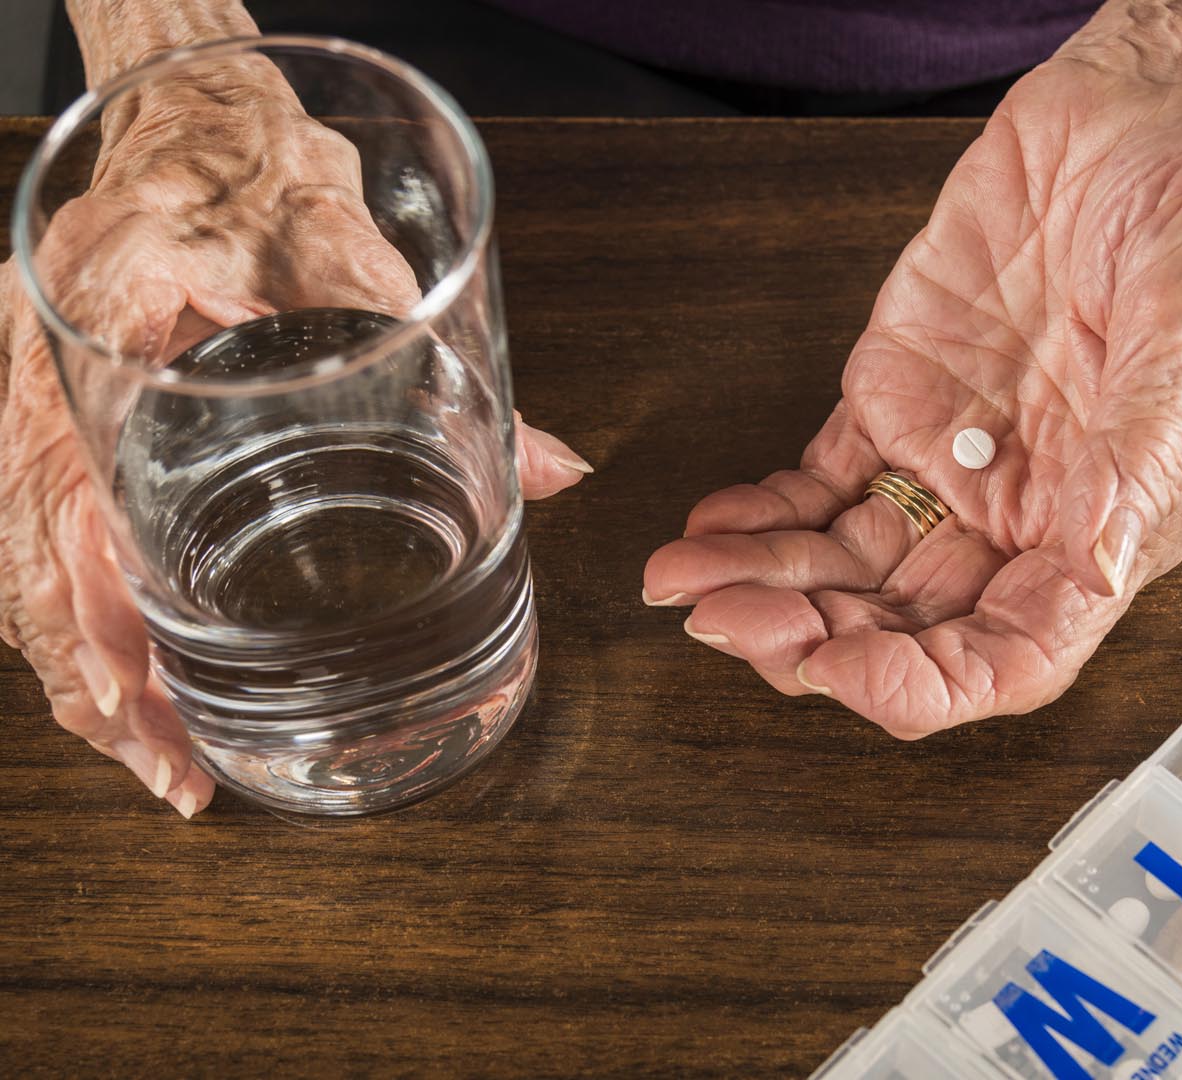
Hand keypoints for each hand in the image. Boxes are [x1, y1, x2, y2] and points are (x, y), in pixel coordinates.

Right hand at [0, 62, 589, 816]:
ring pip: (29, 569)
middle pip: (34, 578)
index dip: (98, 641)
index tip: (153, 722)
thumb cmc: (245, 144)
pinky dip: (82, 607)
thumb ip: (443, 355)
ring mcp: (35, 401)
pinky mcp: (59, 407)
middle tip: (178, 780)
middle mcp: (38, 386)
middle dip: (102, 692)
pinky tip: (135, 655)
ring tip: (159, 753)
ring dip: (89, 669)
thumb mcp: (344, 239)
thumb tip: (559, 469)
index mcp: (85, 339)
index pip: (62, 520)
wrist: (181, 90)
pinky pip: (41, 530)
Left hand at [644, 59, 1181, 736]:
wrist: (1144, 105)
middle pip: (906, 620)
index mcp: (1107, 520)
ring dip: (765, 581)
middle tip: (725, 623)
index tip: (836, 674)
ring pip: (846, 560)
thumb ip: (1137, 456)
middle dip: (810, 636)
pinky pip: (818, 480)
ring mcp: (949, 458)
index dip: (923, 686)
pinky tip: (715, 525)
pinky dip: (763, 511)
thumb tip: (1095, 569)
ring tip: (684, 581)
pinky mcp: (893, 397)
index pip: (1012, 651)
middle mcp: (1023, 509)